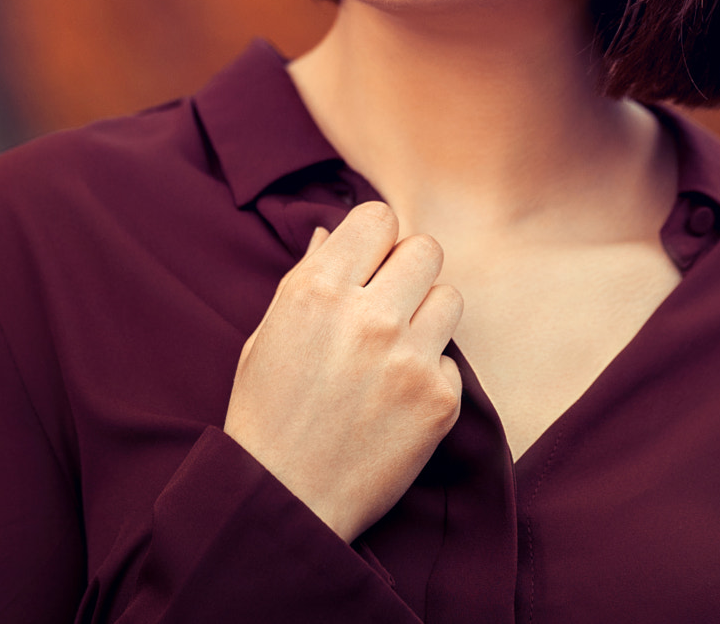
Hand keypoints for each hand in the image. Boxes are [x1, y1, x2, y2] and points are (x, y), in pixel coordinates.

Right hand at [223, 200, 463, 541]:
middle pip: (426, 248)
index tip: (368, 265)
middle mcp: (368, 316)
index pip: (380, 218)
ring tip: (394, 351)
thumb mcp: (267, 335)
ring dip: (427, 318)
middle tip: (387, 305)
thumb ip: (307, 277)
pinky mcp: (439, 400)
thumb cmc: (266, 415)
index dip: (376, 240)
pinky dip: (430, 377)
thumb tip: (332, 232)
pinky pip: (452, 361)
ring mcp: (409, 358)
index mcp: (317, 290)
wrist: (283, 502)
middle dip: (408, 271)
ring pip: (450, 297)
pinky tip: (395, 402)